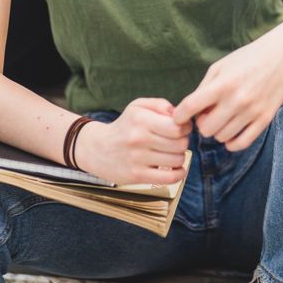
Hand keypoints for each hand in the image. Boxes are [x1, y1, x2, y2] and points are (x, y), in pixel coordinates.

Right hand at [74, 98, 191, 185]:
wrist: (97, 149)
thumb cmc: (124, 126)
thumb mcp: (137, 106)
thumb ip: (160, 104)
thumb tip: (178, 114)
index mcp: (140, 118)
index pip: (177, 127)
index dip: (185, 127)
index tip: (182, 128)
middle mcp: (139, 138)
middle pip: (180, 144)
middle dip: (183, 142)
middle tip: (176, 141)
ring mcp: (138, 158)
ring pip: (177, 160)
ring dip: (179, 157)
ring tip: (171, 153)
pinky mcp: (137, 175)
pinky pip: (170, 178)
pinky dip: (179, 173)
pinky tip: (176, 168)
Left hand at [173, 31, 282, 151]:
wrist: (282, 57)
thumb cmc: (247, 58)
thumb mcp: (220, 66)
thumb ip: (203, 88)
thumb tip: (190, 111)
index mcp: (222, 83)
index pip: (191, 107)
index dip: (179, 115)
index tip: (178, 118)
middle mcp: (236, 100)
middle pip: (206, 128)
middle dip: (202, 123)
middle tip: (207, 114)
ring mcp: (252, 112)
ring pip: (222, 137)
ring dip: (218, 130)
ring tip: (222, 117)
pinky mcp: (265, 120)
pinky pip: (241, 144)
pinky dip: (231, 142)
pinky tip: (230, 132)